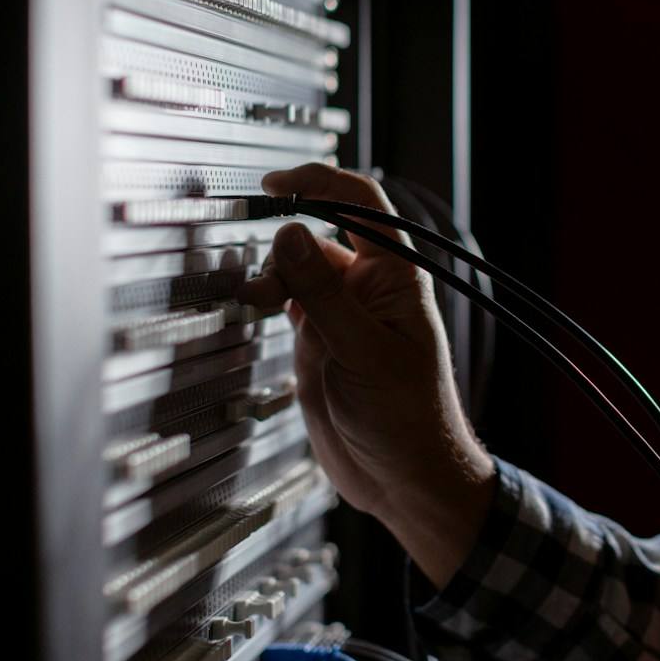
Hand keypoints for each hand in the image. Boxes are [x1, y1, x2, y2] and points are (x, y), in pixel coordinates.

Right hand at [238, 164, 495, 584]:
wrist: (404, 478)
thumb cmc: (408, 419)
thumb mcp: (362, 352)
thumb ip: (323, 293)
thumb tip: (292, 234)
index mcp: (396, 278)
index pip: (361, 205)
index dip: (320, 182)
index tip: (276, 183)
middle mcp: (368, 289)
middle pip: (317, 237)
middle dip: (283, 244)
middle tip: (259, 274)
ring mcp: (342, 315)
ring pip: (296, 271)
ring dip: (270, 276)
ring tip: (254, 300)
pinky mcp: (319, 342)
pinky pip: (287, 303)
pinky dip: (266, 299)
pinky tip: (251, 307)